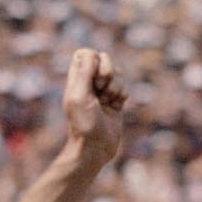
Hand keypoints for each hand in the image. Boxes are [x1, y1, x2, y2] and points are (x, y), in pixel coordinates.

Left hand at [62, 48, 126, 169]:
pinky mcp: (115, 100)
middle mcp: (89, 83)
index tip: (94, 74)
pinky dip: (122, 95)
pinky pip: (125, 86)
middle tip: (101, 89)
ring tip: (107, 102)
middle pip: (104, 58)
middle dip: (108, 71)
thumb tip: (93, 55)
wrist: (95, 147)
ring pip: (117, 73)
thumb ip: (84, 73)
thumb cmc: (84, 124)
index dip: (93, 58)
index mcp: (76, 79)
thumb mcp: (79, 97)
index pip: (84, 54)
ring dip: (116, 86)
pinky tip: (116, 107)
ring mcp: (103, 91)